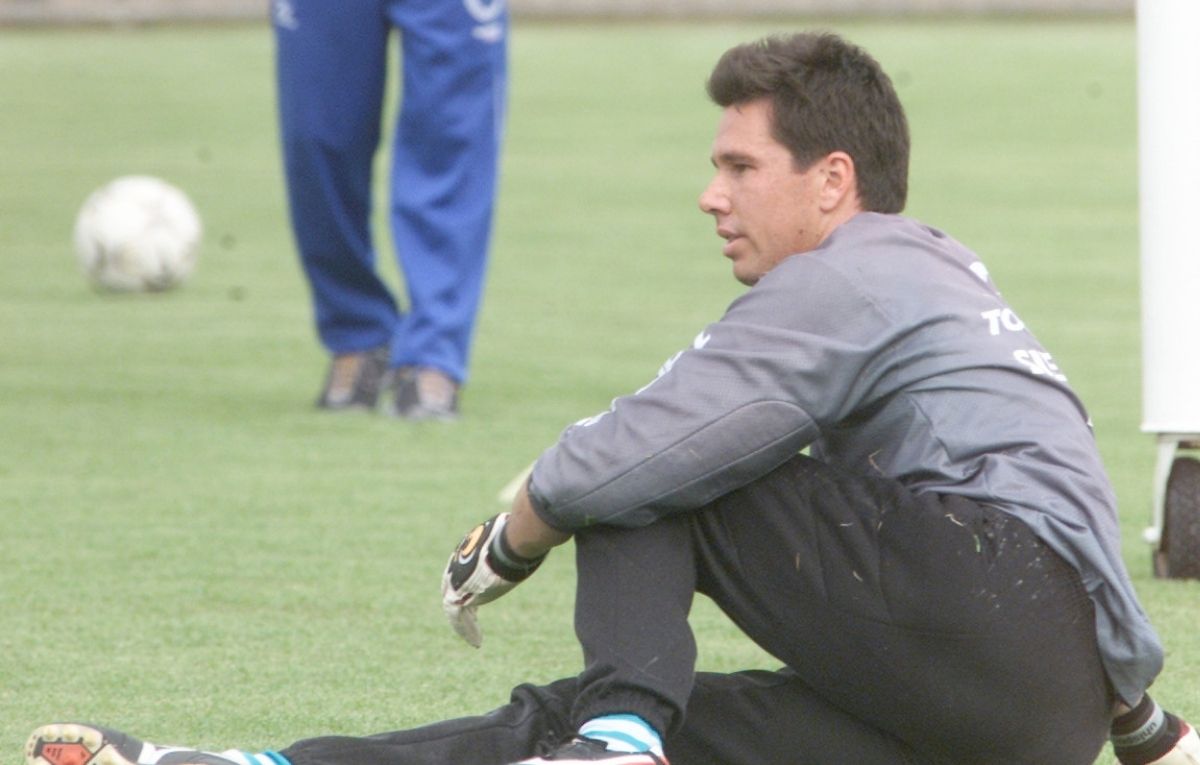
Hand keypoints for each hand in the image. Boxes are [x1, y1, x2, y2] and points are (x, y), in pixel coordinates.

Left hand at [441, 513, 544, 646]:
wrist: (512, 542)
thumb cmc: (519, 535)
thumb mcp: (516, 535)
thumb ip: (516, 538)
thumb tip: (537, 531)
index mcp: (469, 546)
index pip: (465, 566)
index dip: (470, 581)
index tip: (479, 591)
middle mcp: (458, 562)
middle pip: (455, 586)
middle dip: (463, 602)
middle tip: (472, 618)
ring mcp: (455, 578)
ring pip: (454, 605)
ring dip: (464, 622)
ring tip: (475, 638)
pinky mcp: (458, 594)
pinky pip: (457, 616)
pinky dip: (466, 629)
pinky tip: (476, 641)